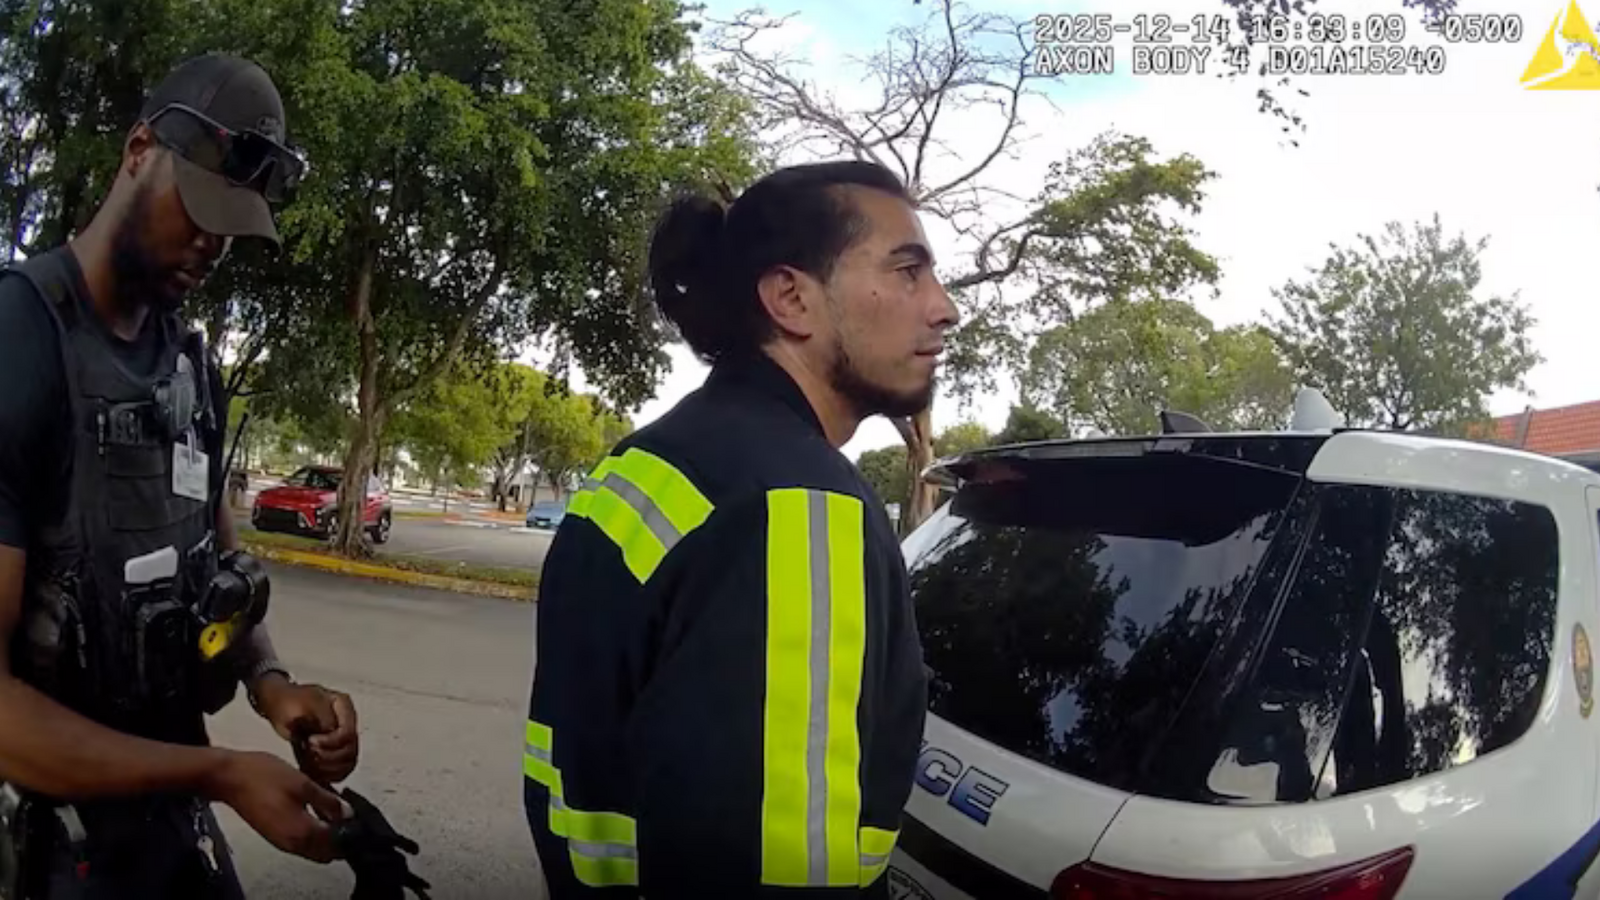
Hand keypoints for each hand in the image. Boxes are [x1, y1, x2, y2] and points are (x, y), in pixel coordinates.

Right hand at [206, 749, 350, 862]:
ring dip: (324, 836)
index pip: (336, 844)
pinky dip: (311, 833)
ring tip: (330, 808)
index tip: (354, 813)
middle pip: (325, 853)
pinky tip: (313, 810)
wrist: (229, 778)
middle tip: (344, 812)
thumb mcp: (304, 784)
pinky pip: (300, 843)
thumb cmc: (265, 777)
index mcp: (303, 833)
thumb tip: (347, 813)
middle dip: (338, 838)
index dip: (349, 831)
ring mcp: (281, 842)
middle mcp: (292, 845)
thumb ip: (328, 801)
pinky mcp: (273, 836)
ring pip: (313, 849)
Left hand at [253, 676, 359, 784]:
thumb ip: (323, 718)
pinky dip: (326, 775)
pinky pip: (340, 771)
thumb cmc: (288, 701)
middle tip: (309, 752)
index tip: (310, 741)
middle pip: (351, 751)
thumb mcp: (304, 705)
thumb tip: (333, 734)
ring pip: (348, 763)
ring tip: (309, 762)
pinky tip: (312, 770)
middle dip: (328, 757)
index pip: (348, 734)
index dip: (330, 742)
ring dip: (328, 768)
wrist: (277, 704)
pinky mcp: (333, 752)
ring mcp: (342, 738)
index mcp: (344, 706)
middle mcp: (348, 723)